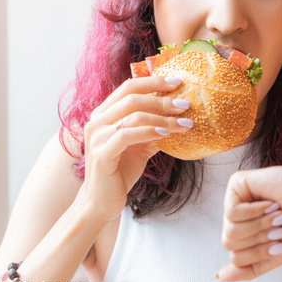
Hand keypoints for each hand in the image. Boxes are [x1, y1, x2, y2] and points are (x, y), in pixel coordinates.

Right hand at [77, 75, 191, 221]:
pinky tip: (166, 133)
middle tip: (185, 104)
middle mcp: (96, 121)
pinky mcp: (101, 154)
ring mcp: (97, 137)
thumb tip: (179, 115)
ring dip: (162, 117)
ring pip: (133, 115)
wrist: (102, 201)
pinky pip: (127, 135)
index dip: (153, 81)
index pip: (129, 87)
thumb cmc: (120, 170)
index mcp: (104, 113)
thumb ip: (153, 128)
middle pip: (132, 97)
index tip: (177, 81)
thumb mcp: (140, 144)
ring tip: (184, 122)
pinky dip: (149, 131)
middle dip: (162, 99)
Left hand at [217, 164, 281, 281]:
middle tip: (278, 225)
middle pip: (229, 243)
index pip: (235, 255)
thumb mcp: (275, 255)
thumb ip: (249, 269)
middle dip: (258, 238)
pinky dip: (255, 211)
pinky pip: (232, 213)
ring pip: (229, 229)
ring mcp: (235, 199)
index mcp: (245, 232)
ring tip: (275, 213)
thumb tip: (220, 277)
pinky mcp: (236, 184)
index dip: (259, 252)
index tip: (280, 239)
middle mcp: (236, 216)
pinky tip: (269, 203)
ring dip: (259, 225)